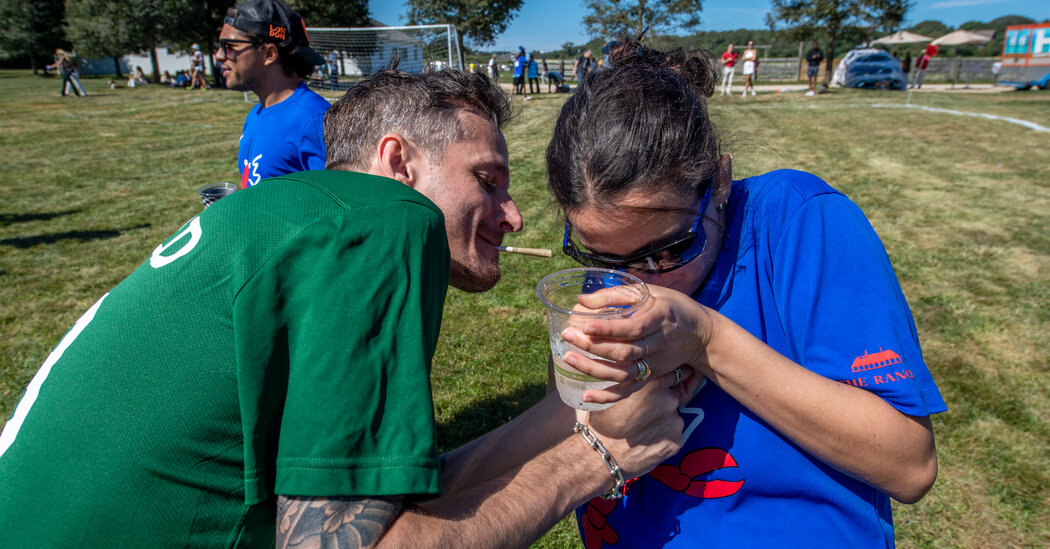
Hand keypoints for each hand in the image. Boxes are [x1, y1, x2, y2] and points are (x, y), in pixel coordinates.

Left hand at [560, 284, 717, 405]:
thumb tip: (582, 299)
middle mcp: (658, 344)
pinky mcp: (651, 376)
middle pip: (624, 351)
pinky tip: (586, 396)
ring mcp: (655, 364)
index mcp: (660, 318)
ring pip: (623, 372)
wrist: (701, 334)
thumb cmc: (673, 307)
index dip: (609, 329)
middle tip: (567, 336)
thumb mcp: (651, 292)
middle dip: (593, 346)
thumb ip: (617, 295)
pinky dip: (607, 397)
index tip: (586, 325)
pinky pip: (628, 390)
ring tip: (569, 358)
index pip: (633, 327)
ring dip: (594, 369)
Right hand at [579, 370, 684, 478]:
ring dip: (663, 420)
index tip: (664, 383)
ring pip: (673, 416)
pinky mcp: (676, 441)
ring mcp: (675, 421)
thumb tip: (635, 375)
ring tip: (642, 429)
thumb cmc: (604, 421)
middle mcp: (669, 399)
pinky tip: (647, 441)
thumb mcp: (615, 392)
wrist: (603, 454)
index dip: (667, 379)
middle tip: (645, 412)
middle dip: (663, 401)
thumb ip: (633, 382)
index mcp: (653, 383)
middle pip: (673, 395)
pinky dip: (663, 436)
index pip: (673, 373)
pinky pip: (672, 434)